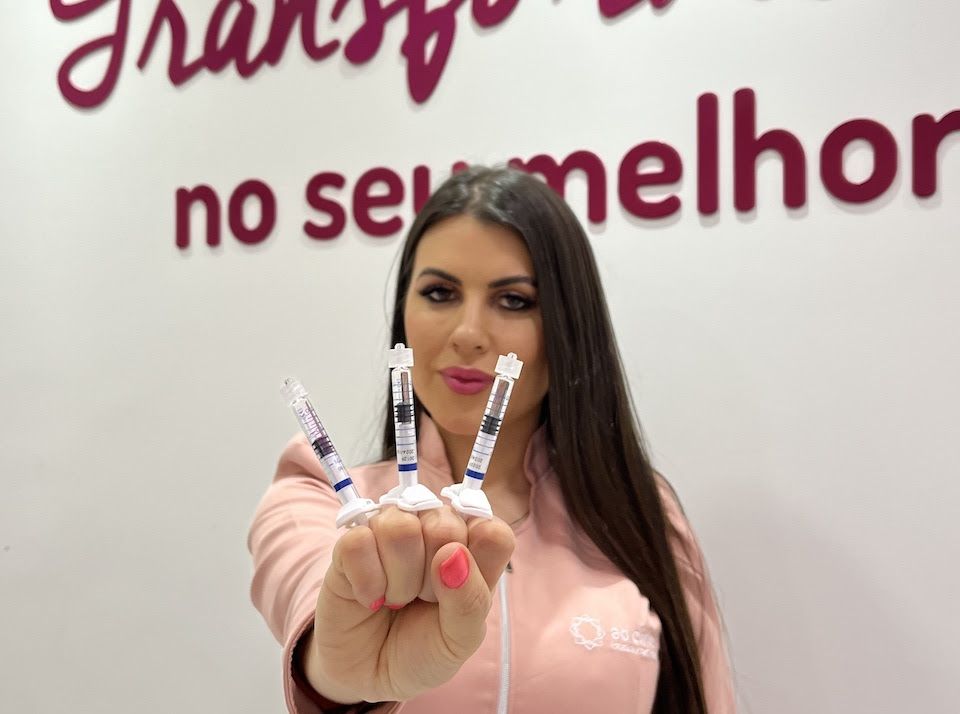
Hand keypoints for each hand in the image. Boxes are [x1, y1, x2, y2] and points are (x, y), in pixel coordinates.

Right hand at [304, 504, 514, 703]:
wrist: (368, 673)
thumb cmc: (422, 650)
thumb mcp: (458, 640)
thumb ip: (469, 600)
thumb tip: (453, 553)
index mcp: (473, 545)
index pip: (492, 532)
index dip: (477, 568)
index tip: (459, 594)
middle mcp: (433, 526)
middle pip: (445, 525)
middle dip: (433, 580)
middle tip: (423, 600)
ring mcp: (391, 529)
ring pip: (401, 528)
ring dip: (399, 580)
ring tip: (397, 598)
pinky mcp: (351, 540)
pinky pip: (360, 541)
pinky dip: (368, 583)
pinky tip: (371, 598)